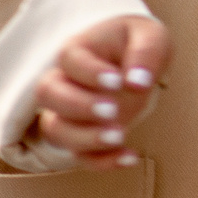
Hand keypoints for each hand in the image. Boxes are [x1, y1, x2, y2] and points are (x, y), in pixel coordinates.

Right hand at [28, 15, 170, 170]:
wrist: (134, 59)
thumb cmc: (138, 43)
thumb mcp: (150, 36)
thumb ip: (145, 54)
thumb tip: (138, 83)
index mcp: (78, 51)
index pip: (69, 59)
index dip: (89, 72)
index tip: (117, 80)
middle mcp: (64, 81)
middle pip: (48, 94)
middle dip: (77, 106)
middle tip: (112, 110)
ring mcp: (69, 112)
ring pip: (54, 129)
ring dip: (84, 137)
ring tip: (119, 136)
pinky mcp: (83, 135)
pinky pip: (79, 154)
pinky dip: (101, 161)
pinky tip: (131, 157)